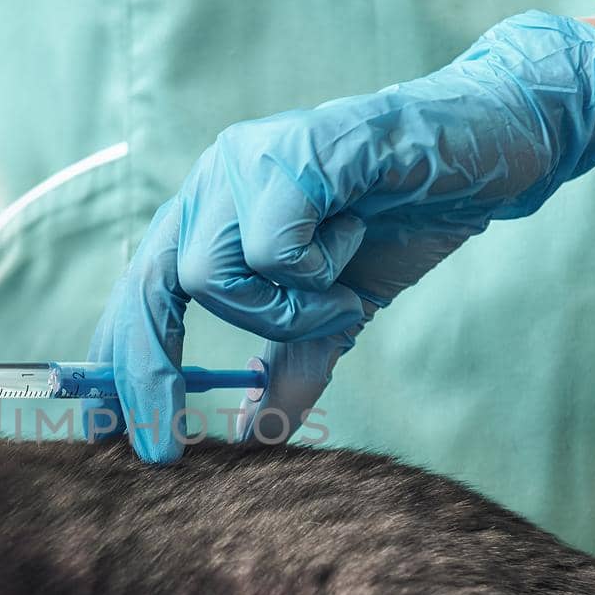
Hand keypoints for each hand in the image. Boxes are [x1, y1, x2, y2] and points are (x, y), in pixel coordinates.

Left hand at [86, 10, 594, 462]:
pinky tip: (356, 240)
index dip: (121, 364)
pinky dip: (316, 271)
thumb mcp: (337, 314)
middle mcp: (213, 180)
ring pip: (208, 275)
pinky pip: (270, 246)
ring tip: (339, 293)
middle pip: (147, 286)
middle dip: (150, 372)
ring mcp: (246, 158)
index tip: (108, 437)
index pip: (140, 293)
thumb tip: (253, 441)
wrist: (486, 153)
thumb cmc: (403, 221)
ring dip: (281, 312)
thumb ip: (291, 369)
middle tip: (166, 447)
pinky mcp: (291, 147)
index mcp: (210, 213)